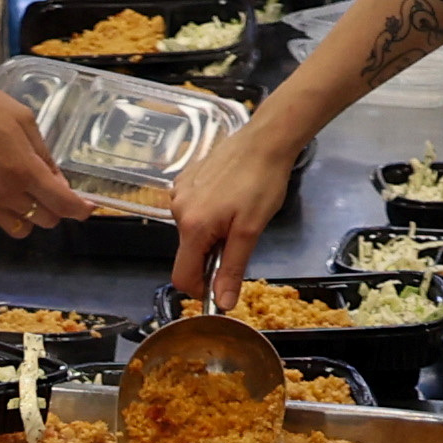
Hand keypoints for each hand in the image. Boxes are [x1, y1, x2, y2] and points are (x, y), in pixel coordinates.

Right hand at [0, 71, 91, 235]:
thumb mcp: (23, 120)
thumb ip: (44, 154)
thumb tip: (58, 180)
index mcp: (26, 171)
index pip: (63, 204)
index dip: (81, 209)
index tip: (89, 207)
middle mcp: (9, 195)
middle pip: (46, 220)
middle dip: (55, 208)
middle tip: (50, 189)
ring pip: (23, 228)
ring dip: (32, 216)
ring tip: (26, 195)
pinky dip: (8, 216)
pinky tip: (3, 196)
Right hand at [169, 124, 301, 299]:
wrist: (264, 140)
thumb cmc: (261, 182)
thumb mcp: (250, 231)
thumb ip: (232, 268)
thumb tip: (222, 302)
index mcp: (192, 227)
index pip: (182, 276)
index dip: (201, 288)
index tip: (221, 284)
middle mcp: (178, 210)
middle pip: (188, 253)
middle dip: (210, 256)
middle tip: (239, 237)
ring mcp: (179, 193)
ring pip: (190, 232)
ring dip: (210, 234)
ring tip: (236, 214)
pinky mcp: (185, 180)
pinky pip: (190, 210)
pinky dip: (207, 214)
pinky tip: (227, 199)